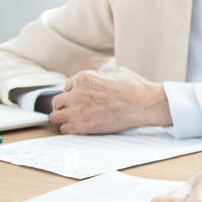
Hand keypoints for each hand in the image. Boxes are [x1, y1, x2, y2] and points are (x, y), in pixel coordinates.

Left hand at [48, 68, 170, 134]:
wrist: (146, 104)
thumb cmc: (136, 88)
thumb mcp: (118, 72)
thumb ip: (103, 76)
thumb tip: (103, 78)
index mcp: (84, 77)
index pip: (66, 87)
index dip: (74, 94)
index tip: (81, 100)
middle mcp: (77, 93)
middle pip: (57, 102)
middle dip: (66, 106)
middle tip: (75, 111)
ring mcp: (78, 110)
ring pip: (55, 116)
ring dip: (64, 118)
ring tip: (74, 121)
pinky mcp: (83, 125)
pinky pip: (64, 129)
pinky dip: (70, 130)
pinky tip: (80, 128)